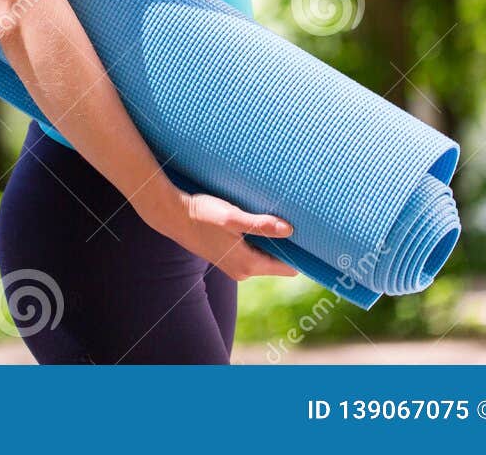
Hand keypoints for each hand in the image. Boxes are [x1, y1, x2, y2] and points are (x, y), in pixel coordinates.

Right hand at [157, 189, 299, 280]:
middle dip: (288, 247)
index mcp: (248, 265)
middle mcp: (244, 271)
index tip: (314, 238)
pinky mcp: (227, 257)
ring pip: (266, 257)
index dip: (302, 254)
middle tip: (300, 223)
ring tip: (280, 220)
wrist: (172, 215)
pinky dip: (260, 241)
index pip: (289, 269)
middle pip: (279, 263)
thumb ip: (260, 225)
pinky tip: (259, 224)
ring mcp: (235, 266)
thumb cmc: (202, 214)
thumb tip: (290, 230)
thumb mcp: (232, 218)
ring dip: (273, 242)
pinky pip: (254, 253)